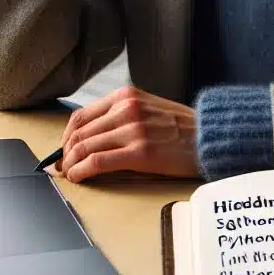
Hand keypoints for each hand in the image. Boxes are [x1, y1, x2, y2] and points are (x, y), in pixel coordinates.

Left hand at [57, 85, 199, 182]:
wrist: (211, 137)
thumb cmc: (182, 127)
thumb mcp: (148, 108)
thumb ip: (122, 115)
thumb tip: (93, 136)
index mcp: (126, 96)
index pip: (81, 116)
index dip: (67, 136)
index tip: (65, 150)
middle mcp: (126, 109)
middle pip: (80, 133)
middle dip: (66, 153)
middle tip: (62, 167)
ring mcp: (133, 130)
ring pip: (85, 147)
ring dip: (71, 164)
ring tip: (70, 174)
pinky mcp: (140, 152)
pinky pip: (98, 162)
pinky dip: (82, 171)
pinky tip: (79, 178)